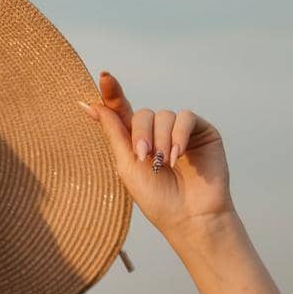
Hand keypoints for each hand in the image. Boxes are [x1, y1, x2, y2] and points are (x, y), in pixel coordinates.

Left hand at [79, 69, 234, 241]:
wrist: (189, 216)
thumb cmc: (157, 198)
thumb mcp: (127, 166)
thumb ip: (114, 133)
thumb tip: (91, 104)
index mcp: (135, 141)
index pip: (121, 110)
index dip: (112, 93)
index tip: (103, 76)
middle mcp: (157, 132)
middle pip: (142, 113)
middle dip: (140, 134)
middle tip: (144, 157)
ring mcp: (180, 131)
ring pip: (164, 115)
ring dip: (161, 140)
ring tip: (164, 163)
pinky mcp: (201, 131)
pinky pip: (186, 117)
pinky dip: (179, 135)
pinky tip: (178, 156)